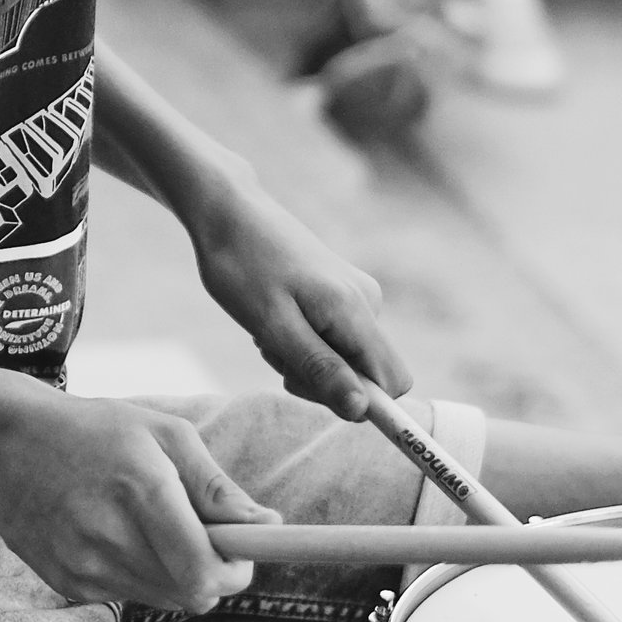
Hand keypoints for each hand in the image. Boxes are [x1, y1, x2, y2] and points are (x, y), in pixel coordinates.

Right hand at [0, 380, 278, 611]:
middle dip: (211, 572)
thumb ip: (217, 487)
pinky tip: (114, 535)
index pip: (205, 570)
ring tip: (152, 527)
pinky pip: (128, 595)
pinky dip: (138, 574)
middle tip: (204, 537)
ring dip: (176, 574)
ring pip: (163, 599)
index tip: (242, 555)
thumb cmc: (93, 430)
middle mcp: (109, 536)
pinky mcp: (67, 583)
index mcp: (142, 491)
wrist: (2, 447)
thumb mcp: (164, 434)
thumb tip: (267, 525)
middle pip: (191, 593)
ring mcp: (83, 566)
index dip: (236, 572)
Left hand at [184, 168, 408, 420]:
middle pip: (367, 375)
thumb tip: (362, 409)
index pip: (393, 382)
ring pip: (345, 359)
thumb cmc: (242, 266)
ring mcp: (356, 296)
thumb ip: (320, 369)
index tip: (322, 401)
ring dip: (305, 360)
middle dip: (323, 381)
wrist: (228, 211)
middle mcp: (368, 302)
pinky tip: (275, 318)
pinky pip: (334, 339)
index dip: (368, 405)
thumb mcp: (273, 327)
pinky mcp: (340, 293)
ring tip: (268, 330)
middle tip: (276, 356)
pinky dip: (303, 341)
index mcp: (356, 311)